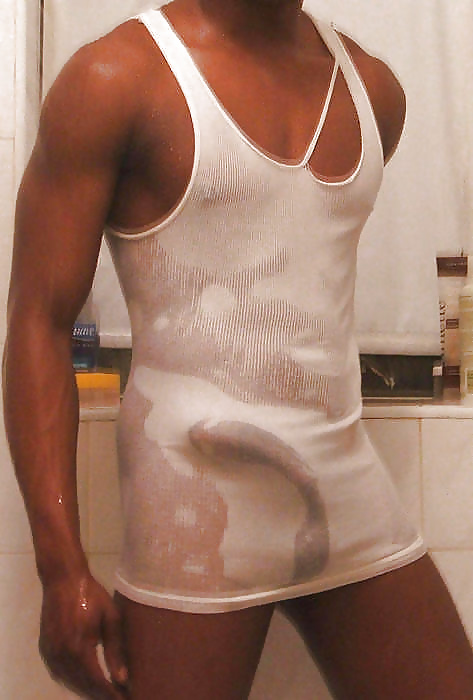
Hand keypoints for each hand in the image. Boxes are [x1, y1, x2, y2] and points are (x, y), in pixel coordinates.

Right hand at [39, 572, 128, 698]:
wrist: (63, 580)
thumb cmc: (92, 595)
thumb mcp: (110, 618)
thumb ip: (115, 649)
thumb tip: (122, 679)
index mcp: (79, 647)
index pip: (97, 681)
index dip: (111, 693)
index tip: (124, 697)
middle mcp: (62, 655)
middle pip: (83, 685)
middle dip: (100, 693)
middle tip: (117, 695)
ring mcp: (50, 654)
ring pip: (69, 681)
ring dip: (86, 689)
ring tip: (104, 691)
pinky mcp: (45, 649)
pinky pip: (59, 673)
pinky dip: (73, 680)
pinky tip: (85, 681)